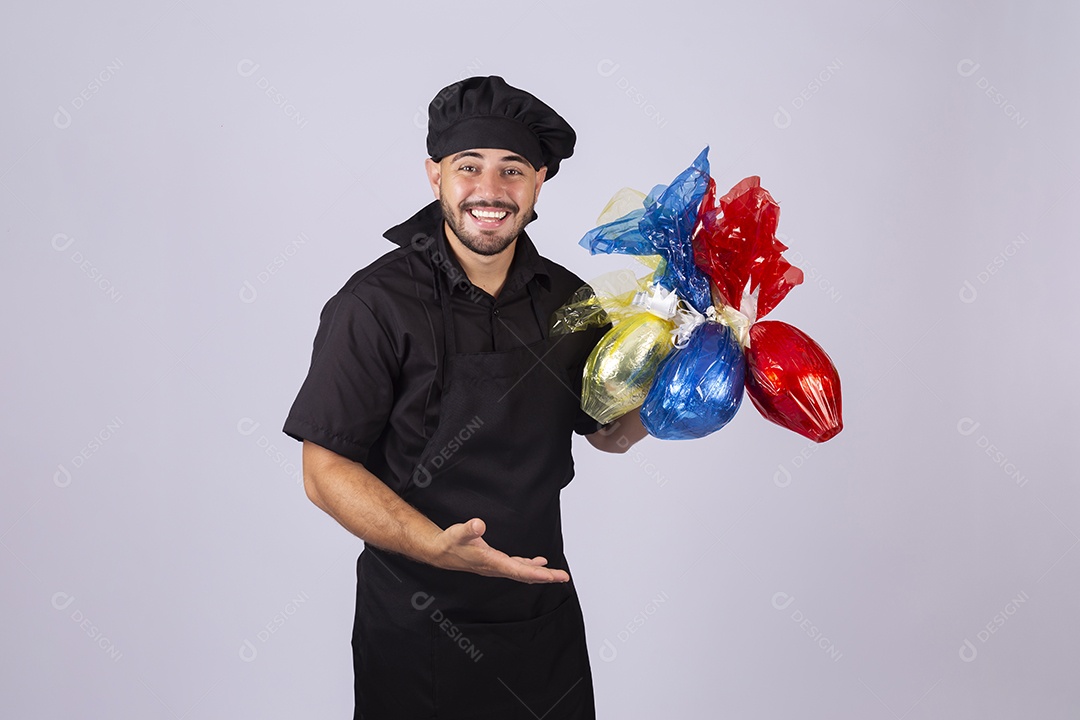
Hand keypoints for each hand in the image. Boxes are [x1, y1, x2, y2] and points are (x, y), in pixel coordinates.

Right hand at [431, 518, 569, 583]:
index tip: (553, 575)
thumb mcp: (458, 533)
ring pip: (523, 573)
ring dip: (540, 573)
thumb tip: (478, 524)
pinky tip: (539, 562)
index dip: (538, 573)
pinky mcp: (496, 562)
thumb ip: (469, 529)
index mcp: (492, 562)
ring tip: (557, 574)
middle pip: (526, 575)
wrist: (441, 552)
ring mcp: (498, 567)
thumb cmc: (451, 543)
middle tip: (564, 577)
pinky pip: (518, 567)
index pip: (519, 570)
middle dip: (546, 577)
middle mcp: (497, 568)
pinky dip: (530, 566)